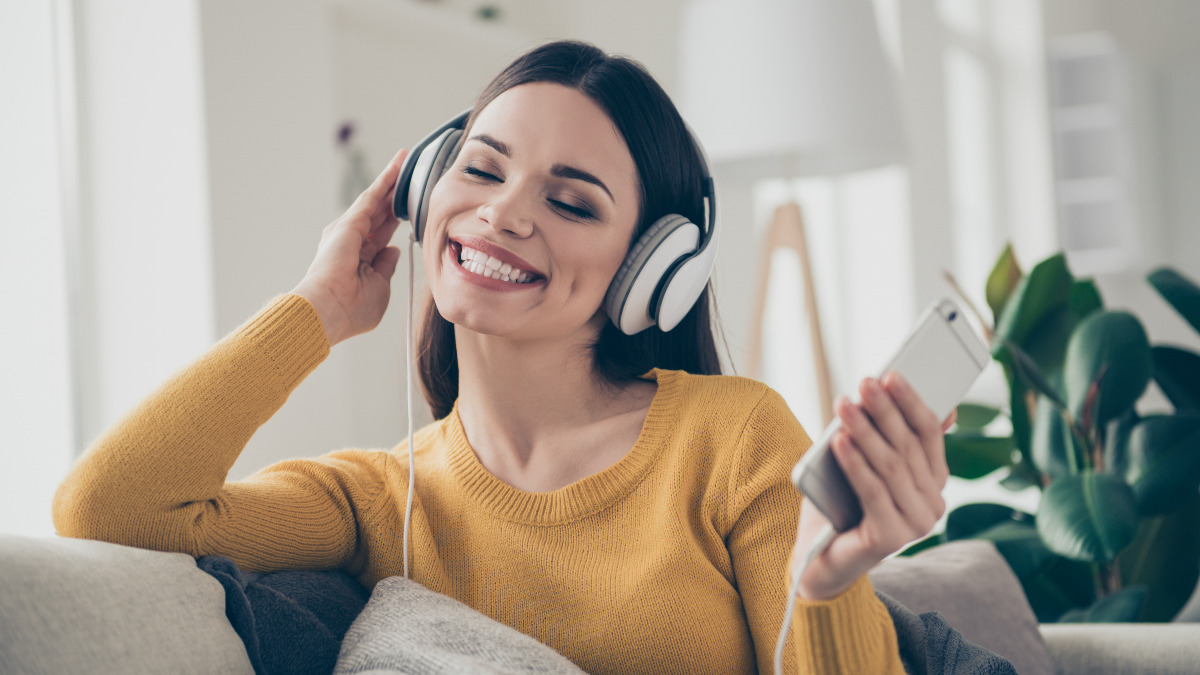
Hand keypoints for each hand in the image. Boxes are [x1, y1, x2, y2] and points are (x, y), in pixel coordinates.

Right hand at [292, 149, 407, 345]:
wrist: (329, 310)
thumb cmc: (351, 309)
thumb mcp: (379, 289)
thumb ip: (386, 267)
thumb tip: (393, 249)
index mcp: (361, 259)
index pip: (383, 233)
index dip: (395, 219)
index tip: (409, 209)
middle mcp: (353, 242)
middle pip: (380, 212)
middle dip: (394, 195)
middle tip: (409, 174)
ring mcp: (350, 231)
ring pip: (376, 200)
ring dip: (391, 180)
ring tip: (405, 159)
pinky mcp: (350, 223)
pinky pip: (372, 197)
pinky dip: (385, 180)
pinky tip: (397, 166)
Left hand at [791, 372, 955, 599]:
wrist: (818, 557)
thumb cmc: (840, 503)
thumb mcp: (862, 462)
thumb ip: (882, 435)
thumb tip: (896, 390)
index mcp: (934, 481)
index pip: (929, 432)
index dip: (910, 401)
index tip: (891, 373)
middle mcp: (933, 504)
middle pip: (908, 446)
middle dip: (884, 411)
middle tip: (864, 383)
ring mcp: (916, 524)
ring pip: (890, 466)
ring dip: (865, 431)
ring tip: (843, 405)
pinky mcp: (893, 538)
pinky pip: (873, 490)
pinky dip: (855, 463)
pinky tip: (839, 441)